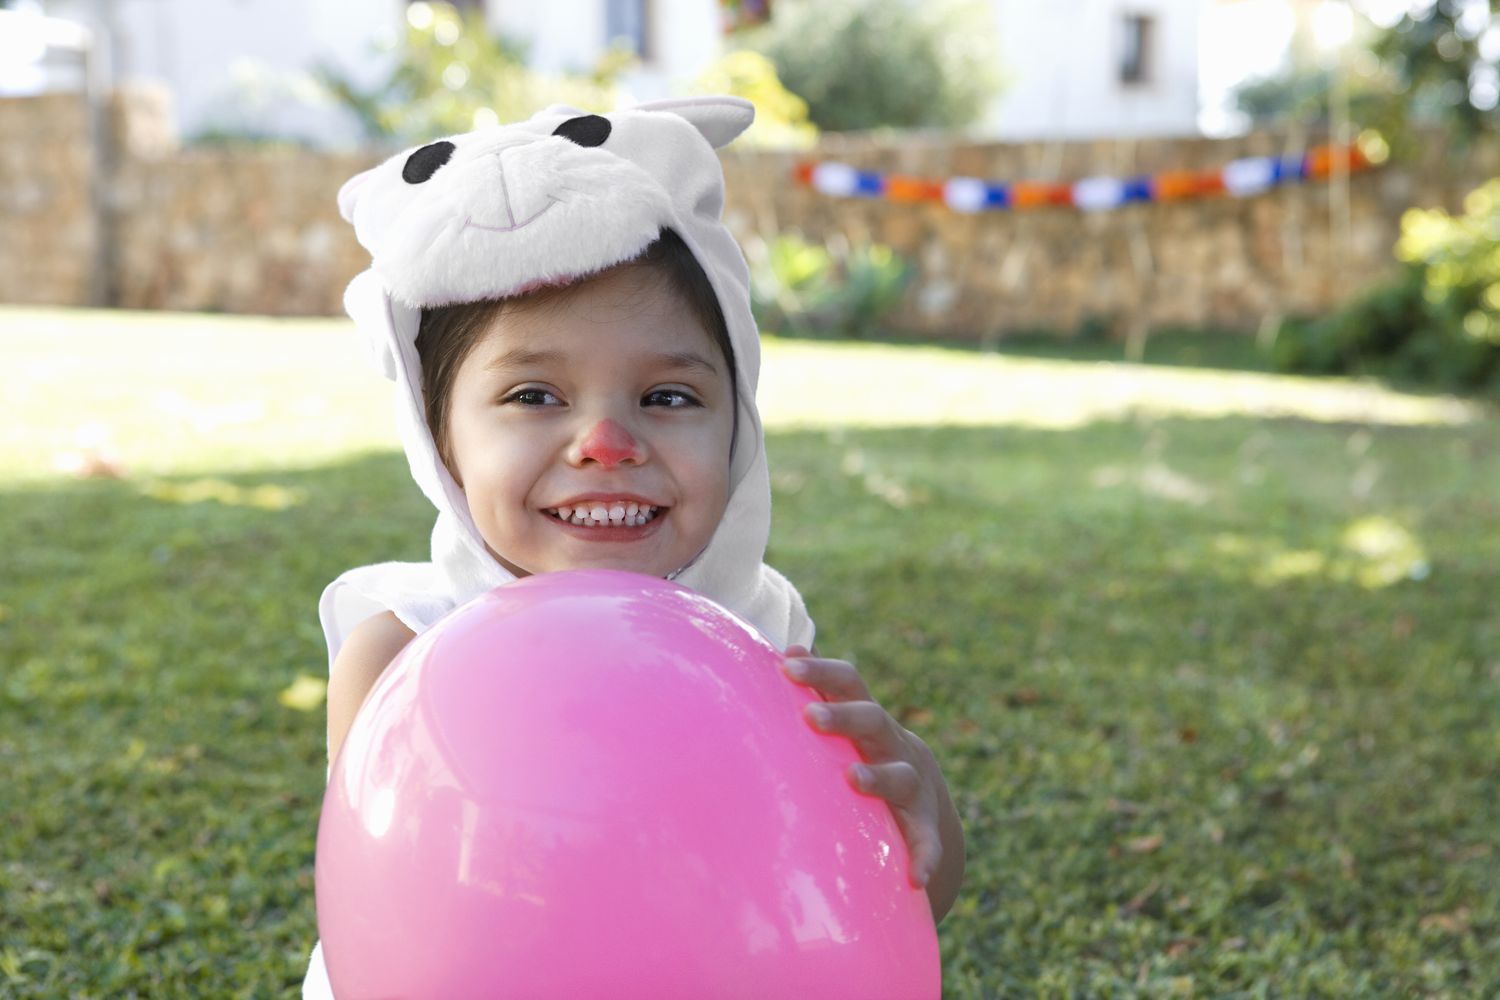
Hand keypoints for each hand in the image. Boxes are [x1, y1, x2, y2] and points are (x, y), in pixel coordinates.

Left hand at [781, 644, 942, 890]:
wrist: (919, 791)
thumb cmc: (863, 746)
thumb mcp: (848, 714)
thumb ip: (821, 685)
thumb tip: (788, 649)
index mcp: (868, 716)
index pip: (849, 682)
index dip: (821, 672)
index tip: (787, 666)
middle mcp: (892, 744)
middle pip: (872, 721)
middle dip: (843, 716)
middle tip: (810, 716)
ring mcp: (911, 784)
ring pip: (898, 776)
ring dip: (877, 777)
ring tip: (853, 779)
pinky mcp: (923, 825)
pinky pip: (927, 842)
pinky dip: (925, 856)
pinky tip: (915, 877)